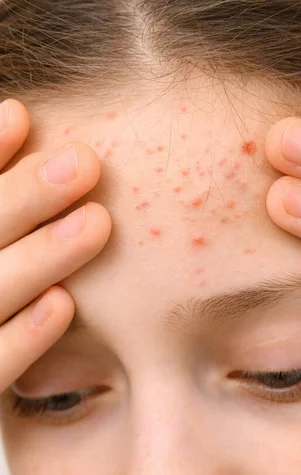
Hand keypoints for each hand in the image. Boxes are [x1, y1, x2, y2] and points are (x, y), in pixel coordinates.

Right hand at [0, 99, 110, 393]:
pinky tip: (62, 305)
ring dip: (37, 259)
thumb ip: (7, 215)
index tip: (20, 114)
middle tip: (83, 162)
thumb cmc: (1, 308)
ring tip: (98, 222)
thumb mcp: (3, 251)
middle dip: (19, 198)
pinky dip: (20, 339)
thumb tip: (17, 121)